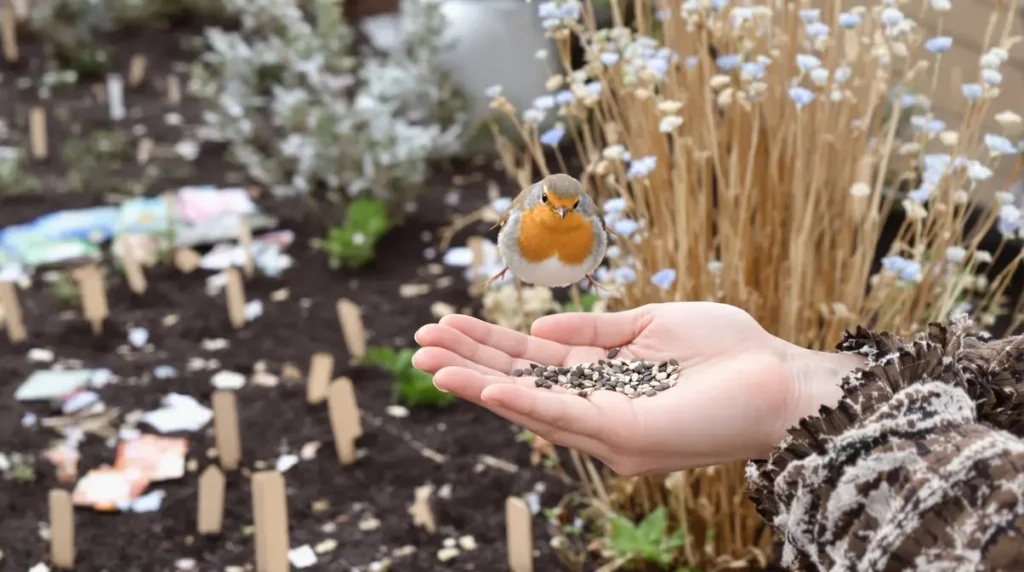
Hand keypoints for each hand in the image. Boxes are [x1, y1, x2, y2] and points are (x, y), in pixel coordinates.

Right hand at [412, 302, 864, 475]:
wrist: (782, 379)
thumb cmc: (728, 352)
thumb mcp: (651, 325)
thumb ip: (595, 331)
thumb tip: (538, 331)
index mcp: (602, 379)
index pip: (531, 363)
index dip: (487, 345)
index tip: (446, 324)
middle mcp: (596, 408)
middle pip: (519, 384)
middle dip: (468, 364)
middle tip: (418, 344)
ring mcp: (607, 426)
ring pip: (529, 404)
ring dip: (479, 384)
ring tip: (431, 364)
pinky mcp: (625, 437)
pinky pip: (565, 416)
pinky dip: (523, 403)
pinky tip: (488, 387)